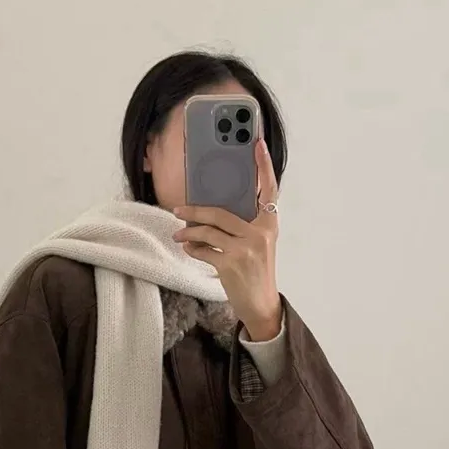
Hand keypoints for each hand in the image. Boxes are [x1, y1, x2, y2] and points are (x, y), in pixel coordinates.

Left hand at [173, 139, 281, 342]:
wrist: (262, 305)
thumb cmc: (257, 272)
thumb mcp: (259, 244)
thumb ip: (245, 225)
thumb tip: (213, 211)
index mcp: (269, 223)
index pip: (269, 189)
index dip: (263, 165)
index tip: (257, 143)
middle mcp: (260, 232)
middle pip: (220, 211)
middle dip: (194, 210)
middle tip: (178, 209)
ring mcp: (245, 248)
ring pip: (208, 230)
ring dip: (188, 232)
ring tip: (179, 234)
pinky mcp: (231, 264)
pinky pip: (204, 250)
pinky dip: (193, 249)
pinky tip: (188, 248)